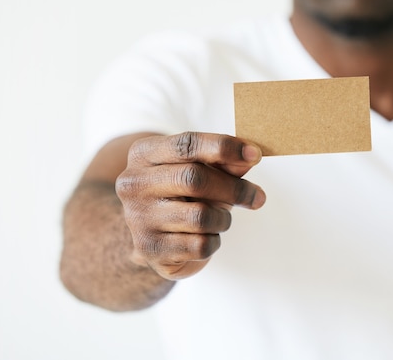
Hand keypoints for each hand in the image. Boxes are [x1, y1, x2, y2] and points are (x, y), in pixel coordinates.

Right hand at [115, 132, 264, 279]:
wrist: (153, 234)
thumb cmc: (182, 194)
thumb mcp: (200, 170)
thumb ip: (224, 162)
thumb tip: (249, 158)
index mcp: (144, 154)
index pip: (187, 144)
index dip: (225, 147)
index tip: (256, 155)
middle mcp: (134, 183)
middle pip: (195, 179)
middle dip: (234, 188)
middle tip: (258, 197)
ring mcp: (138, 218)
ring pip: (201, 217)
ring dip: (223, 219)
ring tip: (219, 219)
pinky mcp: (150, 249)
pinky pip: (200, 245)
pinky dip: (213, 242)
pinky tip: (204, 237)